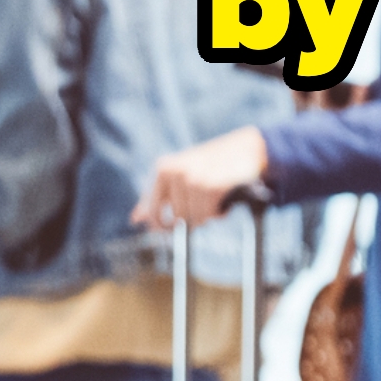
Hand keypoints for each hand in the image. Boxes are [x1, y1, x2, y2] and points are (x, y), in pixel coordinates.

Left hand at [132, 125, 268, 229]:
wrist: (246, 150)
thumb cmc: (210, 165)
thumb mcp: (178, 176)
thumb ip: (156, 197)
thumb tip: (134, 219)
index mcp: (164, 170)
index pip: (153, 211)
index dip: (160, 226)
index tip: (170, 231)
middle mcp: (176, 173)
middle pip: (178, 218)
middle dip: (193, 218)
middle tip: (205, 206)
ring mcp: (194, 180)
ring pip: (196, 219)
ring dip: (208, 215)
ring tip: (217, 200)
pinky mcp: (212, 188)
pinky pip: (212, 215)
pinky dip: (220, 213)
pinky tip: (225, 200)